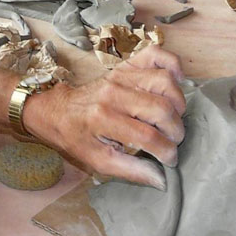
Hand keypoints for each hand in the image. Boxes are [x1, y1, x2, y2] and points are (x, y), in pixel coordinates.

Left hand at [24, 44, 185, 188]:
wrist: (57, 111)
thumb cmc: (77, 138)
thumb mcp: (98, 161)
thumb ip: (132, 171)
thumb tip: (162, 181)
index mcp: (103, 119)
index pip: (148, 136)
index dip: (167, 152)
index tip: (170, 160)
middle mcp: (114, 94)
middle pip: (161, 109)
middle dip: (175, 130)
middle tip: (172, 141)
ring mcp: (121, 76)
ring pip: (164, 82)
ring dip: (177, 103)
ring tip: (172, 118)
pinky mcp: (126, 66)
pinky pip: (157, 54)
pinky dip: (172, 65)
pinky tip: (175, 83)